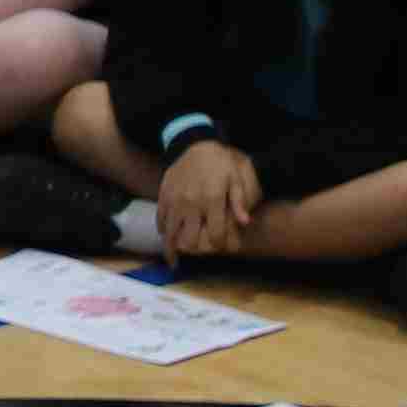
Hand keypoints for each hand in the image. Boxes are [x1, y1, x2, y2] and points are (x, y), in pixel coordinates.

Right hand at [156, 140, 260, 259]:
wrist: (194, 145)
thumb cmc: (220, 163)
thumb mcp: (236, 179)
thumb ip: (239, 201)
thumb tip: (245, 223)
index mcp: (211, 201)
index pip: (216, 234)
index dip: (221, 245)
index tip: (224, 248)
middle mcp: (191, 204)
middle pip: (190, 240)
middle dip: (197, 250)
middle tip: (199, 255)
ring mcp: (174, 202)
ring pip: (170, 234)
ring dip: (172, 249)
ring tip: (173, 261)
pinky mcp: (163, 197)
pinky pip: (160, 220)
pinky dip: (164, 231)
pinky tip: (168, 237)